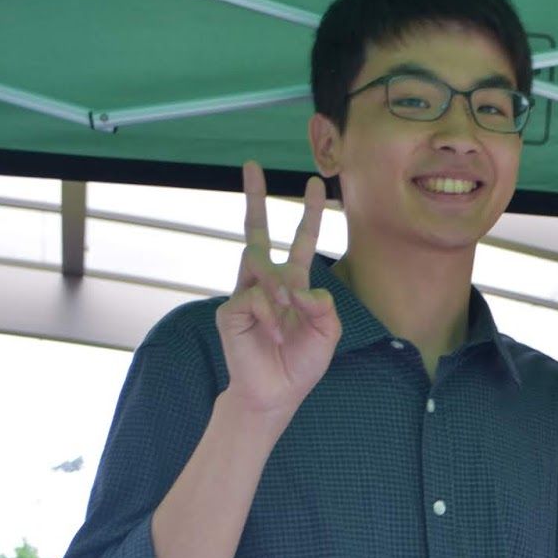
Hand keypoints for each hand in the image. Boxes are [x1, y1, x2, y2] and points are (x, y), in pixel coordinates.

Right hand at [215, 161, 340, 417]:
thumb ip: (324, 307)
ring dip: (280, 283)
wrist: (277, 393)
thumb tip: (303, 289)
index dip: (310, 214)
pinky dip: (270, 316)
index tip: (315, 184)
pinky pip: (254, 298)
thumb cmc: (301, 363)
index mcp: (293, 283)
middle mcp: (266, 282)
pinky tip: (274, 335)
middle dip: (254, 198)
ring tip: (291, 308)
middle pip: (257, 231)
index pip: (301, 242)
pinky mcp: (230, 310)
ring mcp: (244, 293)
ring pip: (259, 263)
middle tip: (250, 164)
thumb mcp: (327, 333)